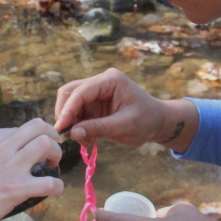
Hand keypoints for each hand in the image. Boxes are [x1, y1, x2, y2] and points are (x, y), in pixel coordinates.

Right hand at [0, 115, 63, 220]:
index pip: (20, 128)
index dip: (30, 137)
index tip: (31, 148)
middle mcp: (0, 148)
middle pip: (39, 127)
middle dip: (52, 136)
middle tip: (52, 150)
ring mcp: (9, 168)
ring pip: (47, 146)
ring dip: (57, 155)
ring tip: (53, 166)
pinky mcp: (16, 189)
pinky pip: (49, 183)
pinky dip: (57, 186)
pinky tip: (54, 190)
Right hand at [54, 68, 187, 146]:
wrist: (158, 123)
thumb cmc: (147, 120)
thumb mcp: (125, 125)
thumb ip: (99, 128)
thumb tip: (73, 133)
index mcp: (110, 80)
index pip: (81, 91)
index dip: (68, 109)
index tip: (62, 127)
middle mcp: (100, 83)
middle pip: (70, 92)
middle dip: (65, 113)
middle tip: (65, 133)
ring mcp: (96, 94)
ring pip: (70, 103)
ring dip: (70, 122)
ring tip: (80, 140)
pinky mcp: (94, 106)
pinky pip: (77, 114)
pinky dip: (76, 126)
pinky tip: (85, 139)